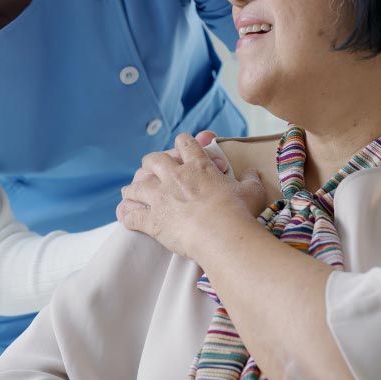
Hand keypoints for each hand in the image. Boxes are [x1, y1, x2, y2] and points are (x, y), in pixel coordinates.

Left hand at [117, 133, 265, 259]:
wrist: (222, 236)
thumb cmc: (239, 213)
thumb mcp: (252, 191)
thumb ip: (251, 179)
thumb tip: (254, 172)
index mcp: (198, 166)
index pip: (184, 143)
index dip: (182, 144)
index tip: (181, 149)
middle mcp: (174, 177)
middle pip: (152, 160)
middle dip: (151, 164)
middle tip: (153, 171)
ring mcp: (160, 198)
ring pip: (135, 186)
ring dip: (133, 190)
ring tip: (131, 193)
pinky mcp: (152, 220)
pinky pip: (131, 215)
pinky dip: (127, 215)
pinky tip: (126, 217)